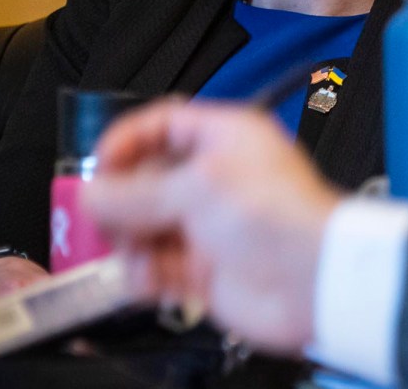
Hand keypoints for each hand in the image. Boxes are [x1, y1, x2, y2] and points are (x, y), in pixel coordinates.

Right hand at [82, 98, 341, 354]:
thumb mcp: (198, 188)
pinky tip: (147, 279)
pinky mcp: (204, 268)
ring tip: (131, 253)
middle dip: (120, 200)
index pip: (161, 125)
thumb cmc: (278, 218)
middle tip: (102, 217)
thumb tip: (93, 195)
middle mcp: (214, 177)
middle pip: (145, 179)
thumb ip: (137, 193)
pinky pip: (157, 267)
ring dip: (129, 242)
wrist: (314, 282)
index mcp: (223, 138)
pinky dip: (144, 274)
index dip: (125, 141)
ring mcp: (208, 224)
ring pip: (145, 227)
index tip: (98, 165)